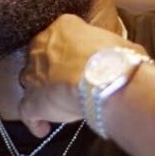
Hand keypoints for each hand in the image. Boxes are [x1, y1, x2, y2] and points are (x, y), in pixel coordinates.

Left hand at [18, 13, 146, 136]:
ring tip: (54, 105)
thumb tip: (127, 58)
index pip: (60, 37)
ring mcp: (32, 73)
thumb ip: (113, 50)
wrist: (103, 78)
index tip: (76, 63)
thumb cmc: (117, 58)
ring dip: (40, 92)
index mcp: (63, 27)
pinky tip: (43, 129)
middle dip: (49, 70)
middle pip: (40, 57)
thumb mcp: (119, 44)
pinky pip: (27, 112)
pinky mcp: (31, 100)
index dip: (67, 52)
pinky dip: (34, 121)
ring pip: (29, 82)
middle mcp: (41, 46)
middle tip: (65, 83)